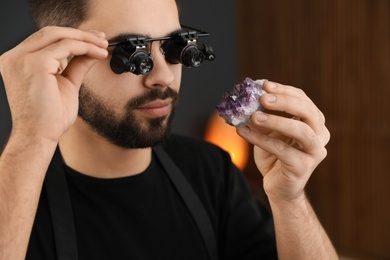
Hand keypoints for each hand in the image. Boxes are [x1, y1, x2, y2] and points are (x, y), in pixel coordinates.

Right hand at [0, 26, 107, 142]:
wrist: (39, 137)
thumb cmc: (49, 118)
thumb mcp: (66, 84)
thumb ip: (76, 66)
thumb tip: (92, 51)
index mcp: (18, 61)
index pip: (46, 39)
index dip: (71, 36)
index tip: (93, 40)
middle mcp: (15, 57)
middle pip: (51, 32)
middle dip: (81, 34)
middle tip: (102, 39)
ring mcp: (23, 59)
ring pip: (59, 35)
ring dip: (86, 39)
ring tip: (104, 46)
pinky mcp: (35, 64)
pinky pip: (66, 47)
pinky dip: (86, 47)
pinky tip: (99, 54)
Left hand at [237, 81, 329, 202]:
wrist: (278, 187)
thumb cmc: (274, 156)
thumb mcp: (267, 132)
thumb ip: (262, 117)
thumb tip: (246, 101)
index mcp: (313, 122)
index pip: (303, 100)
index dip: (284, 91)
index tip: (264, 85)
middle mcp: (319, 135)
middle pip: (309, 112)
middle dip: (285, 102)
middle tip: (263, 98)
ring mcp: (315, 152)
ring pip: (301, 131)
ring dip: (276, 121)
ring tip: (254, 116)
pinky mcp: (303, 167)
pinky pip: (282, 150)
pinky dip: (261, 140)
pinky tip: (244, 132)